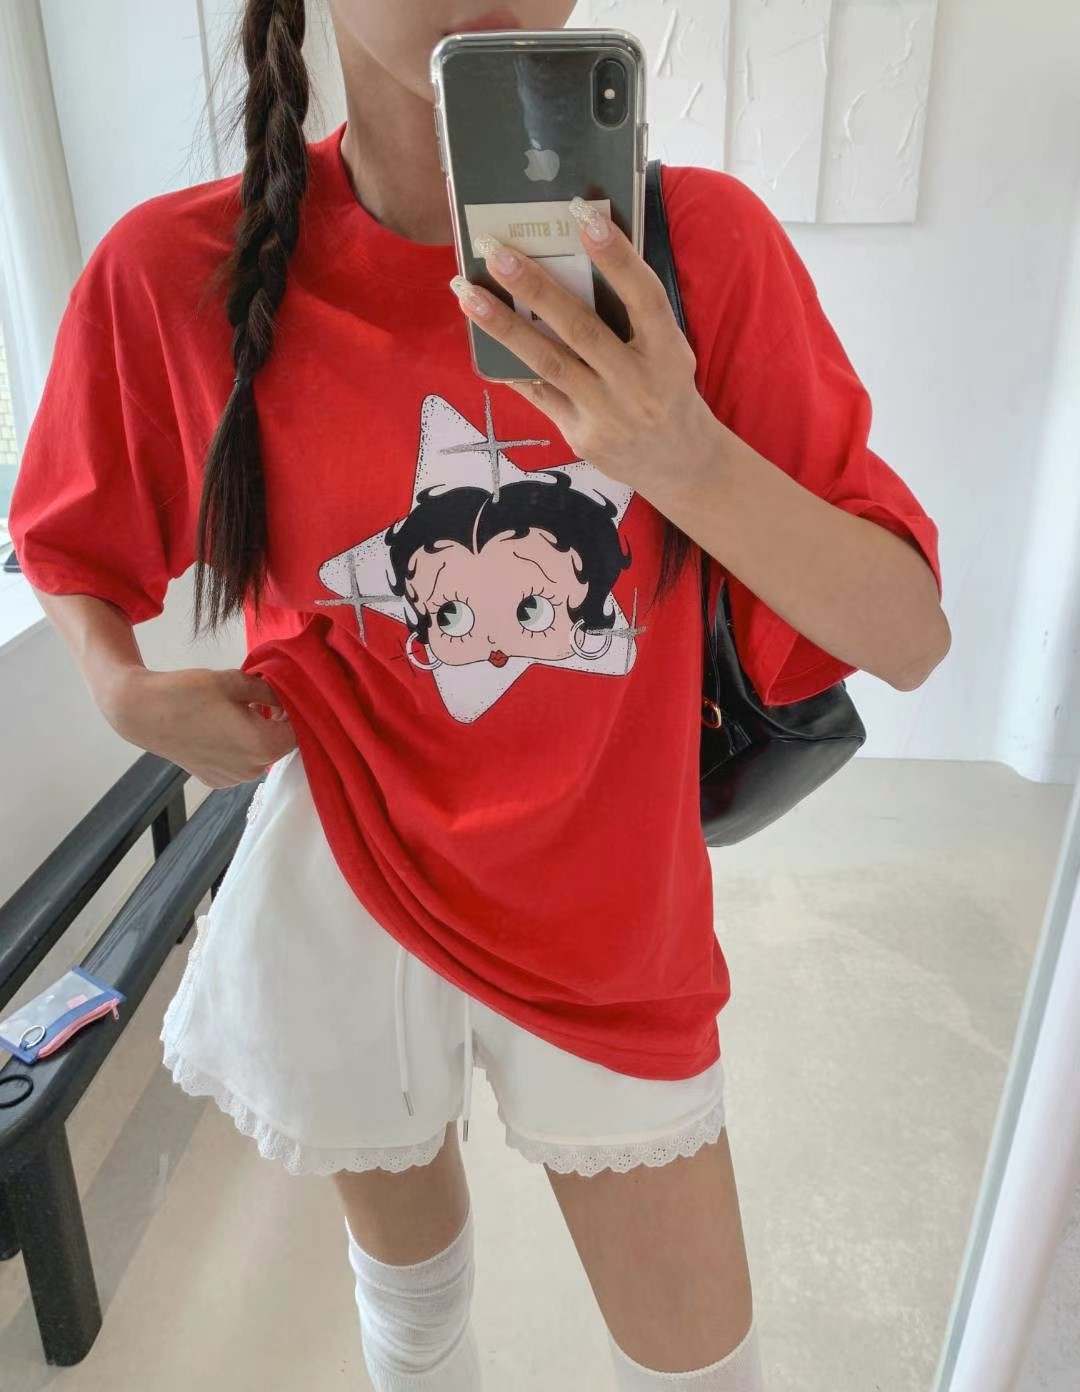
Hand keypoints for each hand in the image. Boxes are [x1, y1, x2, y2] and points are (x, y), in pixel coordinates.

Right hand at [105, 667, 296, 787]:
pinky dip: (240, 749)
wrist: (142, 713)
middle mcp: (252, 770)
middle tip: (263, 699)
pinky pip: (241, 764)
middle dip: (278, 724)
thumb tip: (288, 696)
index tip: (288, 696)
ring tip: (241, 712)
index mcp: (262, 745)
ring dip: (259, 736)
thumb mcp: (236, 681)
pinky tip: (224, 729)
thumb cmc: (189, 693)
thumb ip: (270, 691)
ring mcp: (232, 779)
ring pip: (261, 756)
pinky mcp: (215, 781)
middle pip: (281, 746)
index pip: (298, 731)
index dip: (297, 712)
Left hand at [450, 199, 721, 496]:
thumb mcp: (667, 352)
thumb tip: (576, 263)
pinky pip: (540, 394)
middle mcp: (638, 383)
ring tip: (468, 294)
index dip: (616, 258)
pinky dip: (511, 367)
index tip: (584, 218)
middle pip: (581, 329)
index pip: (643, 297)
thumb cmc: (666, 389)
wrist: (678, 463)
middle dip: (536, 287)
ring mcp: (607, 413)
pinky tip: (482, 343)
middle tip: (497, 252)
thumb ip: (633, 317)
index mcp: (667, 352)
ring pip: (549, 362)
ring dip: (504, 326)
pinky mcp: (582, 436)